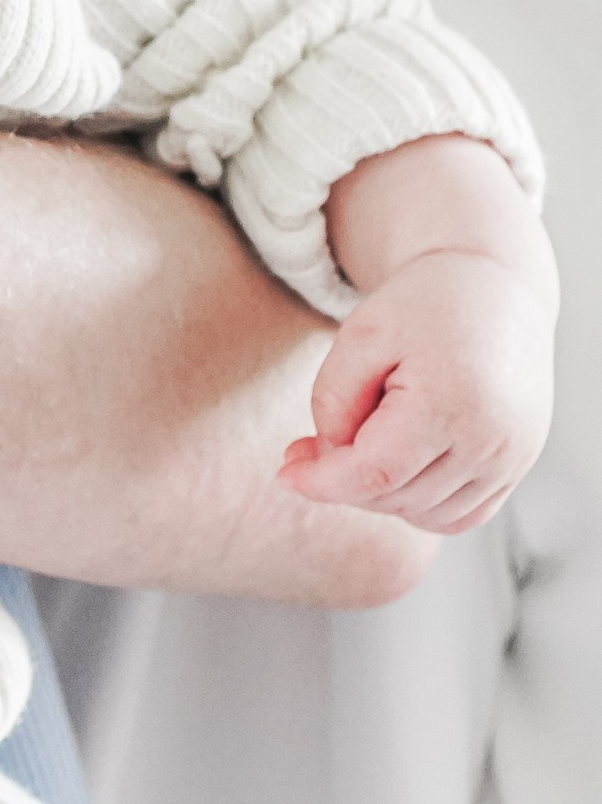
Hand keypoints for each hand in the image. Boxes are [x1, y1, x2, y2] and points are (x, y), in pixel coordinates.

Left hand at [281, 245, 554, 529]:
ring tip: (362, 443)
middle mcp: (493, 442)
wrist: (496, 288)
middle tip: (309, 447)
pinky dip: (420, 503)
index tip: (285, 475)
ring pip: (425, 515)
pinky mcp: (518, 465)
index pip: (375, 473)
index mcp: (454, 404)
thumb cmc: (426, 305)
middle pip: (396, 496)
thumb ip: (334, 401)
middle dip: (344, 481)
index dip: (323, 483)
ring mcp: (512, 458)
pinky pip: (459, 515)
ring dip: (381, 494)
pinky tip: (398, 464)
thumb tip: (328, 460)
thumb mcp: (362, 335)